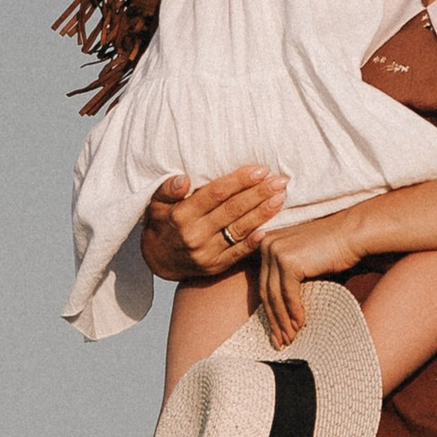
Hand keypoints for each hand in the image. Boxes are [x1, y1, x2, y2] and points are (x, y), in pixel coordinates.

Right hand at [140, 164, 288, 285]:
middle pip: (232, 210)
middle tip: (280, 181)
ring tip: (281, 198)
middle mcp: (194, 235)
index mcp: (181, 216)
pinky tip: (269, 229)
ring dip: (262, 213)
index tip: (260, 169)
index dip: (239, 181)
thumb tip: (184, 179)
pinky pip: (237, 254)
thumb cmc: (162, 223)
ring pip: (239, 230)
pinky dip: (253, 242)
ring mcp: (206, 253)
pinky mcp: (215, 267)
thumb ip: (167, 189)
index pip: (215, 194)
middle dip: (258, 194)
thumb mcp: (156, 203)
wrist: (158, 260)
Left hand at [255, 204, 373, 346]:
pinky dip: (294, 312)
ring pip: (275, 296)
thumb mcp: (305, 265)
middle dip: (274, 320)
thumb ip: (290, 282)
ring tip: (290, 339)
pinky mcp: (288, 261)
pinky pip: (288, 294)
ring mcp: (276, 251)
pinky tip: (300, 325)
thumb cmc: (334, 251)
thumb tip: (284, 313)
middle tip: (279, 342)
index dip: (269, 310)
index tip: (275, 332)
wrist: (354, 234)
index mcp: (267, 243)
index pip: (264, 284)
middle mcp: (267, 244)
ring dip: (283, 321)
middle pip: (266, 291)